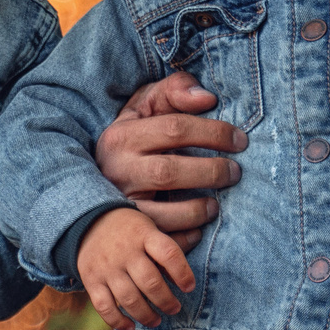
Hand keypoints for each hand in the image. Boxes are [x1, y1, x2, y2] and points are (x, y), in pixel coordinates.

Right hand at [75, 207, 194, 329]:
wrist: (87, 222)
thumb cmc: (129, 229)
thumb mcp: (151, 223)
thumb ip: (172, 237)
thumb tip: (198, 237)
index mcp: (143, 234)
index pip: (168, 253)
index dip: (182, 272)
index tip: (189, 287)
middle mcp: (125, 251)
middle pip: (150, 282)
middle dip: (166, 301)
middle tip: (175, 308)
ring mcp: (107, 267)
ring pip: (129, 298)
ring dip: (146, 315)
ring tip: (157, 320)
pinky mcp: (91, 280)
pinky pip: (104, 306)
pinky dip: (118, 321)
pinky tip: (131, 327)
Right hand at [95, 71, 244, 247]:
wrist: (89, 174)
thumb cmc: (132, 135)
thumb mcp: (145, 106)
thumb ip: (174, 91)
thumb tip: (207, 98)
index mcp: (122, 135)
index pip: (174, 129)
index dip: (213, 133)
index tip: (239, 140)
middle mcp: (116, 168)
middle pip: (169, 171)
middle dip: (210, 171)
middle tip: (235, 173)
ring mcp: (119, 202)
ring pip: (161, 212)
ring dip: (196, 210)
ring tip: (217, 204)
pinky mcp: (126, 228)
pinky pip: (157, 237)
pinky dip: (182, 237)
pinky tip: (199, 229)